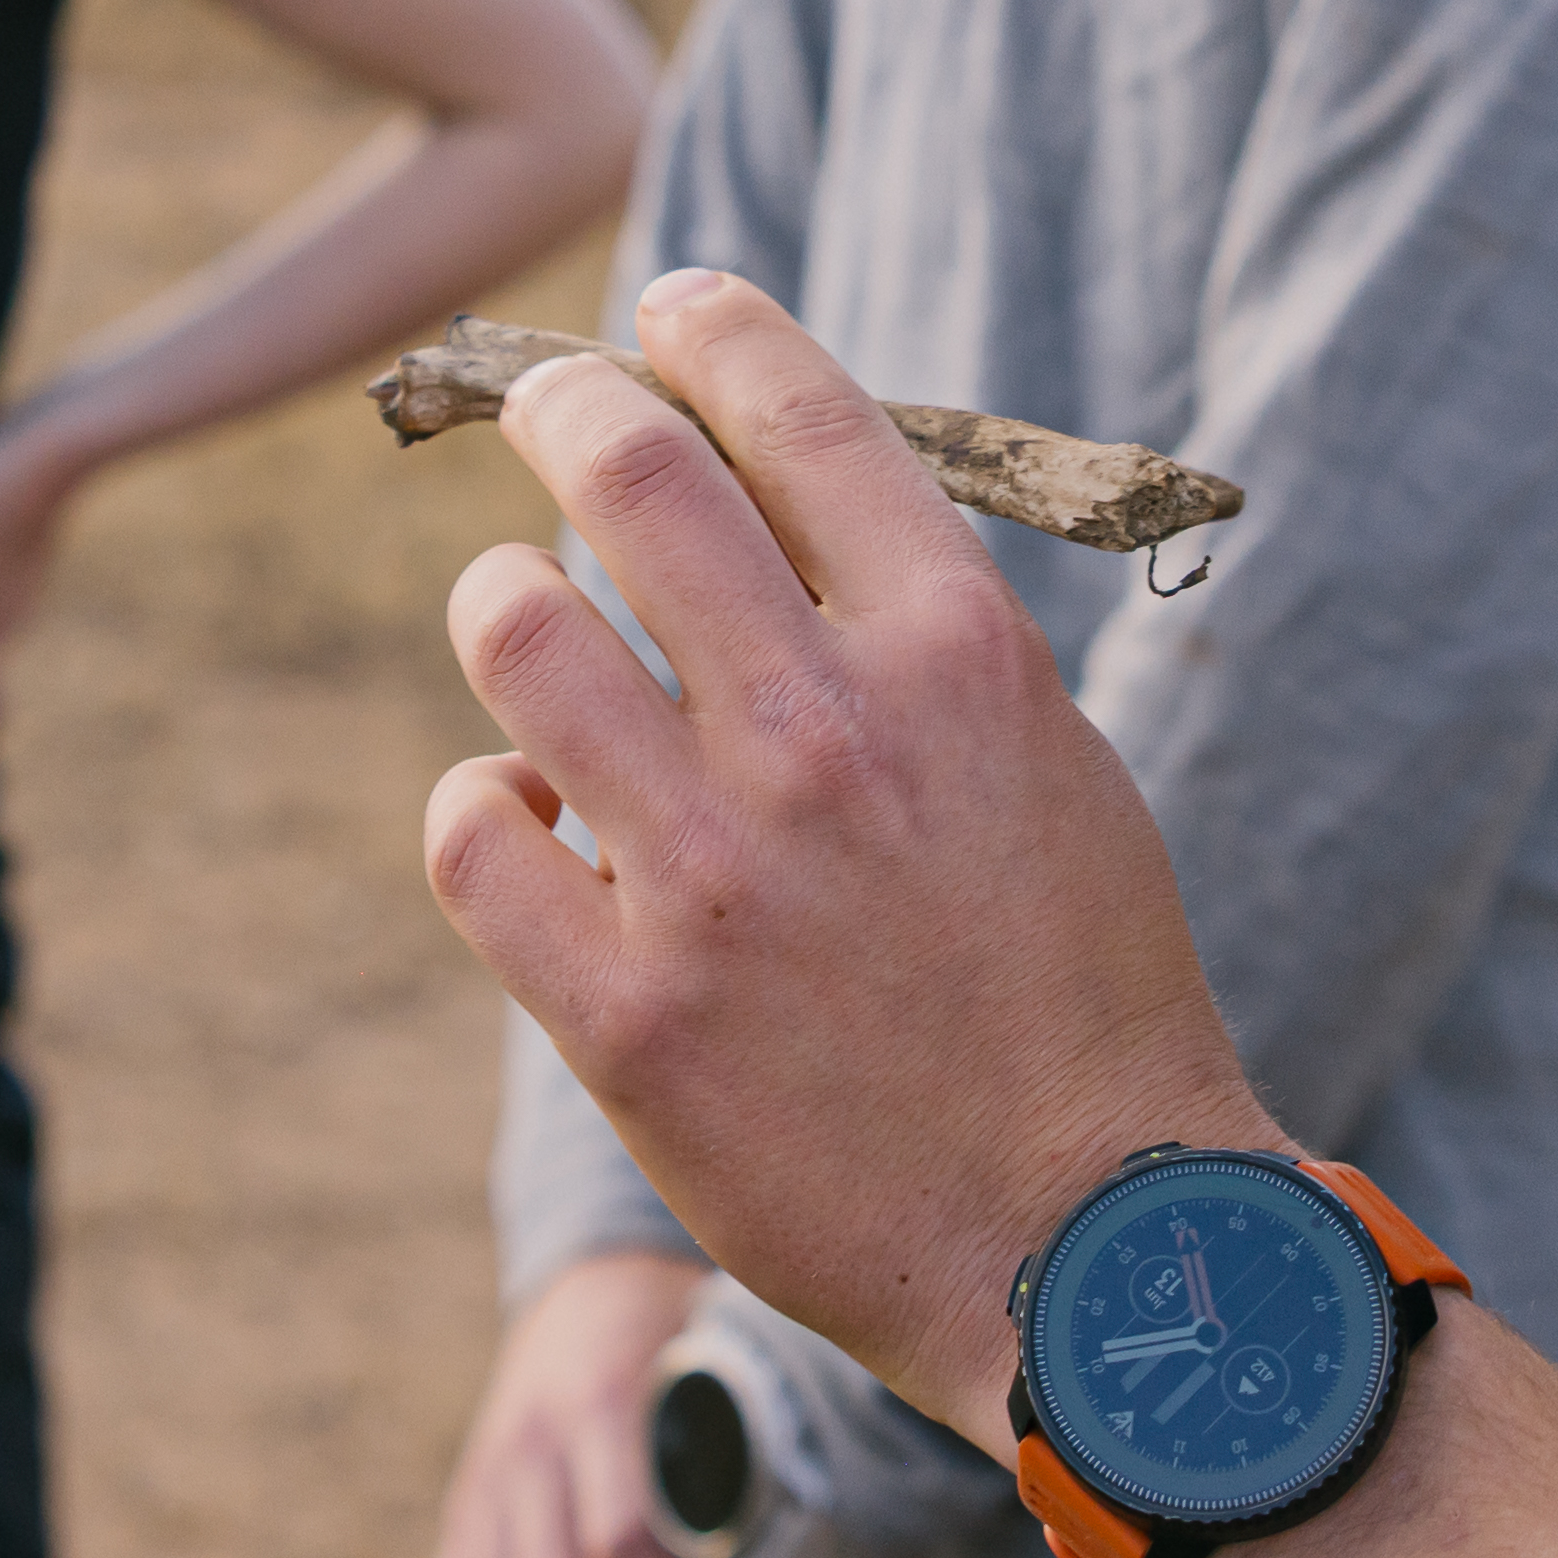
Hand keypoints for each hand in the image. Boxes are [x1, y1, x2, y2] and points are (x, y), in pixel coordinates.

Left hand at [425, 275, 1268, 1453]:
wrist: (1086, 1248)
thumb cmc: (1077, 995)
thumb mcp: (1048, 762)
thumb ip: (918, 635)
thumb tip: (782, 500)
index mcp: (958, 657)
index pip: (799, 412)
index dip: (713, 329)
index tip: (670, 309)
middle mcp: (829, 736)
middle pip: (631, 474)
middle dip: (567, 405)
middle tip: (550, 404)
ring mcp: (717, 874)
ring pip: (514, 631)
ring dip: (503, 606)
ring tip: (523, 627)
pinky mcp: (627, 1013)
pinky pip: (470, 832)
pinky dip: (482, 804)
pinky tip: (528, 820)